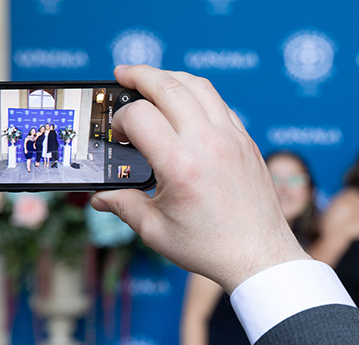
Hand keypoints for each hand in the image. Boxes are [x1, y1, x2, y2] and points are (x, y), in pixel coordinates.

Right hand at [91, 65, 307, 292]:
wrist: (259, 256)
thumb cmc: (210, 248)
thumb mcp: (156, 231)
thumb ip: (123, 206)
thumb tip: (99, 195)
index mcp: (181, 165)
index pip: (140, 116)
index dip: (120, 120)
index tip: (117, 134)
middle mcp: (209, 143)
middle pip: (168, 85)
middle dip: (139, 75)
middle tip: (122, 75)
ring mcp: (232, 138)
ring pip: (199, 86)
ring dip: (171, 77)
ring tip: (153, 81)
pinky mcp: (247, 142)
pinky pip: (220, 103)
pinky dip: (199, 95)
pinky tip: (186, 105)